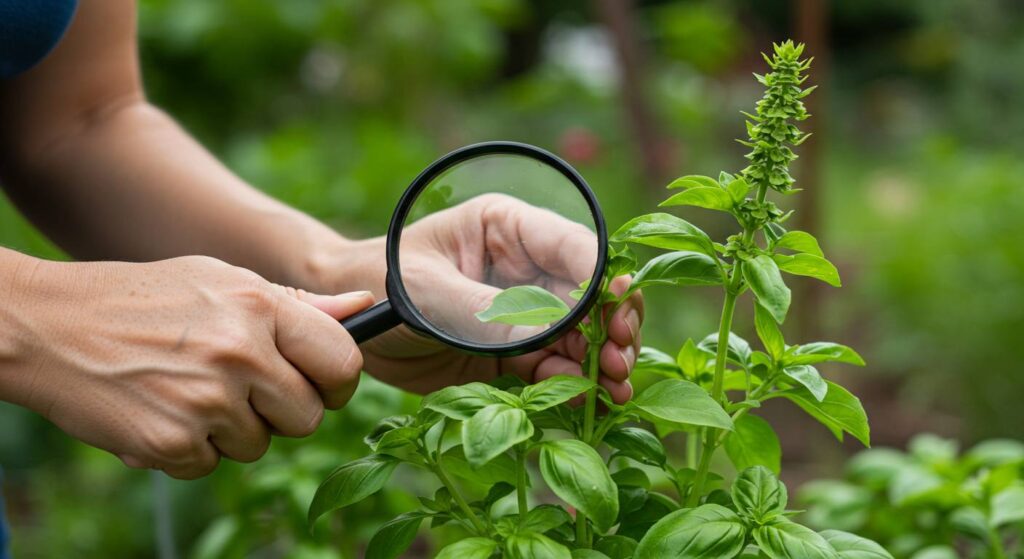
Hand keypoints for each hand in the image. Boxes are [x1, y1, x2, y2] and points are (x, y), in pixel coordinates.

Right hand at [0, 254, 372, 478]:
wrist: (50, 325)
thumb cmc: (147, 299)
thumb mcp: (223, 281)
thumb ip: (296, 305)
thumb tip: (363, 307)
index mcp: (262, 306)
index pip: (343, 361)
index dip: (337, 381)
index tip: (320, 384)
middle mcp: (241, 353)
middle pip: (308, 417)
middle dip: (282, 411)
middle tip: (241, 388)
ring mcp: (207, 401)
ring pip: (260, 445)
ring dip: (232, 431)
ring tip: (189, 390)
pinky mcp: (172, 442)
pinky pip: (210, 465)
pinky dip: (189, 449)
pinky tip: (161, 410)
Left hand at [322, 194, 642, 401]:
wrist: (348, 324)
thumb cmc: (380, 283)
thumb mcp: (428, 293)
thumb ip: (486, 313)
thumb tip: (548, 338)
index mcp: (508, 229)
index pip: (574, 247)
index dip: (603, 278)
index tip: (618, 309)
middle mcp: (526, 266)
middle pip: (590, 293)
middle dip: (611, 325)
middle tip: (620, 360)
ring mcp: (524, 310)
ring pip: (581, 334)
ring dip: (601, 361)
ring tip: (613, 389)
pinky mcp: (514, 350)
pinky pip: (554, 365)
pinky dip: (573, 383)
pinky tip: (587, 399)